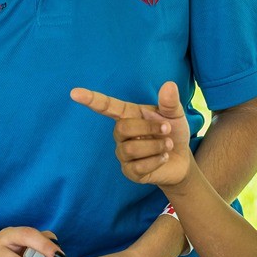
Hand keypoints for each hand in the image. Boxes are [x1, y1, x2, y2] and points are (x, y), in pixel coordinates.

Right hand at [70, 80, 192, 188]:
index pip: (106, 106)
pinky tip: (163, 158)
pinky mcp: (129, 172)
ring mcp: (123, 154)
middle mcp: (121, 134)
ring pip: (130, 149)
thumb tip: (169, 85)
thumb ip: (170, 102)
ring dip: (155, 146)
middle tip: (167, 130)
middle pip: (122, 128)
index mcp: (129, 115)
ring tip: (167, 146)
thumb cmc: (173, 133)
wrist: (181, 160)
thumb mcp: (175, 115)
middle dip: (148, 128)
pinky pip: (137, 167)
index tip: (75, 93)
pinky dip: (156, 161)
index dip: (91, 99)